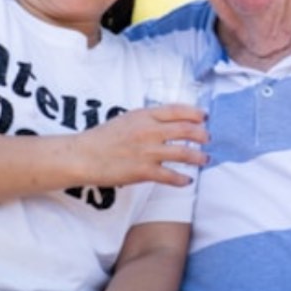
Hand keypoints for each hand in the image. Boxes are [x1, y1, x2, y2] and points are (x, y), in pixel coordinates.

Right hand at [75, 104, 208, 187]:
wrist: (83, 155)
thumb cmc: (102, 137)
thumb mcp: (126, 119)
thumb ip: (147, 119)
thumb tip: (168, 122)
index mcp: (144, 115)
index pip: (177, 110)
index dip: (195, 113)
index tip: (205, 116)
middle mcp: (149, 131)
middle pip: (186, 130)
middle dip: (202, 134)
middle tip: (207, 138)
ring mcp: (148, 151)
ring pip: (184, 153)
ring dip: (198, 156)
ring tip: (205, 159)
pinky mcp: (143, 171)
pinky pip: (170, 176)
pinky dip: (182, 179)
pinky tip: (188, 181)